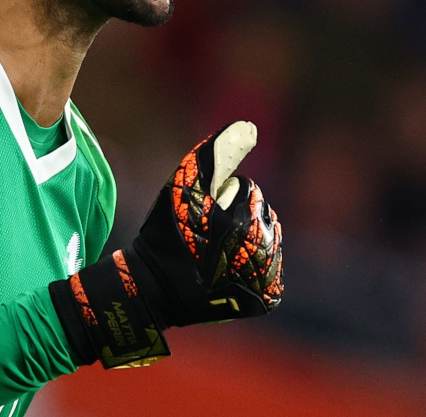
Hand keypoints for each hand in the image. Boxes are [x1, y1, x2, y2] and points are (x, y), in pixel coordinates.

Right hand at [49, 122, 282, 367]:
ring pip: (266, 239)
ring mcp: (267, 278)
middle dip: (237, 217)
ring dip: (246, 241)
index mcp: (248, 221)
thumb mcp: (186, 184)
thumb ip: (219, 153)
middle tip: (206, 236)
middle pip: (260, 213)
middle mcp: (265, 251)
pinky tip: (227, 272)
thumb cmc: (168, 231)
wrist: (156, 288)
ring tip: (216, 254)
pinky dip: (251, 270)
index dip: (220, 197)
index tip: (200, 216)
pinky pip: (268, 272)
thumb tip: (251, 127)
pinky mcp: (266, 299)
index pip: (247, 190)